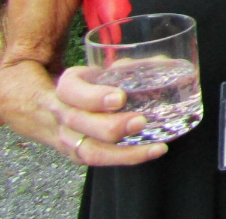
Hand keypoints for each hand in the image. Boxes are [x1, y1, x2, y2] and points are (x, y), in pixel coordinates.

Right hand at [50, 66, 167, 165]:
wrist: (65, 109)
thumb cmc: (94, 87)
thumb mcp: (105, 72)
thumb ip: (129, 68)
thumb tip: (163, 64)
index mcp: (68, 87)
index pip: (71, 90)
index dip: (94, 97)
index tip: (120, 98)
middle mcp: (63, 113)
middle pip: (78, 123)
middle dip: (111, 126)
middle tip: (140, 121)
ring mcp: (68, 138)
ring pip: (88, 150)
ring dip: (122, 152)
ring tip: (153, 146)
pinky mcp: (79, 155)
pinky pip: (101, 161)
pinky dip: (128, 158)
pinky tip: (152, 151)